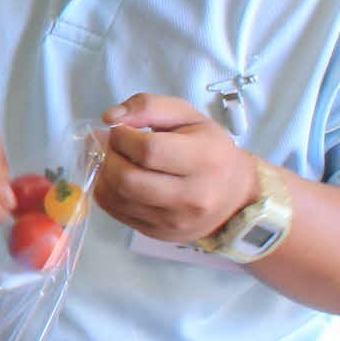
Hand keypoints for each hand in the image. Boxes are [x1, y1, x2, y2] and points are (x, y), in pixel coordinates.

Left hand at [94, 94, 260, 245]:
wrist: (234, 193)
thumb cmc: (209, 148)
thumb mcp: (187, 116)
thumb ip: (148, 106)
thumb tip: (110, 118)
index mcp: (205, 160)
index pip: (148, 150)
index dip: (122, 136)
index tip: (121, 130)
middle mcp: (192, 197)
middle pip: (127, 179)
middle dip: (110, 156)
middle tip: (113, 146)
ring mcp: (175, 221)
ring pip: (117, 198)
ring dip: (105, 174)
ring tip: (115, 161)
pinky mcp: (160, 234)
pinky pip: (116, 213)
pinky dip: (107, 192)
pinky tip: (117, 180)